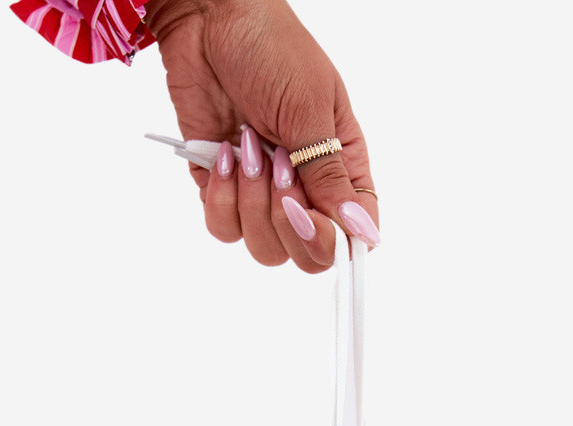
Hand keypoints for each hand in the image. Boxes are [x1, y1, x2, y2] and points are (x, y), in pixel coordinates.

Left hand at [143, 0, 379, 271]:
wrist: (210, 18)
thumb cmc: (271, 47)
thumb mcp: (310, 111)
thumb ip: (330, 177)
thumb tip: (362, 231)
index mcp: (341, 169)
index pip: (350, 236)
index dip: (332, 241)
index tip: (311, 215)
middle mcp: (305, 189)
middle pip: (305, 254)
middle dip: (286, 221)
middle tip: (278, 166)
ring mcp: (263, 192)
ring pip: (263, 246)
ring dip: (251, 202)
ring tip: (247, 146)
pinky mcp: (223, 188)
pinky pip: (223, 227)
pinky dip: (220, 197)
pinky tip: (221, 153)